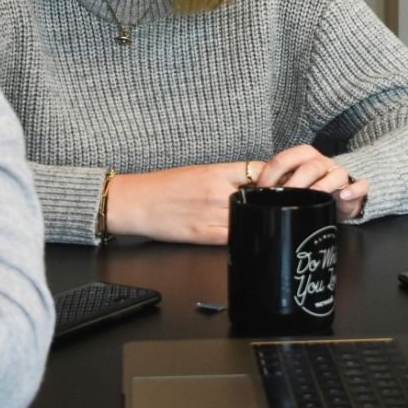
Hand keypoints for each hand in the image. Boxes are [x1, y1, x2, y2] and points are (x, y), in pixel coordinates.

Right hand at [106, 162, 264, 244]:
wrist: (134, 202)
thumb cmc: (161, 186)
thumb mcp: (195, 171)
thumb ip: (223, 176)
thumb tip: (249, 182)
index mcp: (214, 172)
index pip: (257, 170)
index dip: (270, 177)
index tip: (273, 183)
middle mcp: (215, 192)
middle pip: (257, 195)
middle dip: (263, 200)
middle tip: (265, 203)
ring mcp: (210, 214)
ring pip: (247, 217)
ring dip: (252, 217)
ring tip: (249, 218)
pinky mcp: (202, 234)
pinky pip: (232, 237)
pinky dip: (239, 234)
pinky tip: (238, 232)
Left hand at [254, 144, 368, 220]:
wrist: (341, 193)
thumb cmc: (310, 188)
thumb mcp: (291, 183)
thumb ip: (276, 184)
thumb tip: (250, 193)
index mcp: (303, 156)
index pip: (283, 159)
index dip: (271, 175)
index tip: (262, 190)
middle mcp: (321, 161)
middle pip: (308, 166)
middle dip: (294, 182)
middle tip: (284, 197)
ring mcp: (340, 173)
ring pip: (333, 174)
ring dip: (320, 186)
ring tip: (312, 197)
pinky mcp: (356, 186)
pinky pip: (359, 185)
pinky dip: (353, 190)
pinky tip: (343, 196)